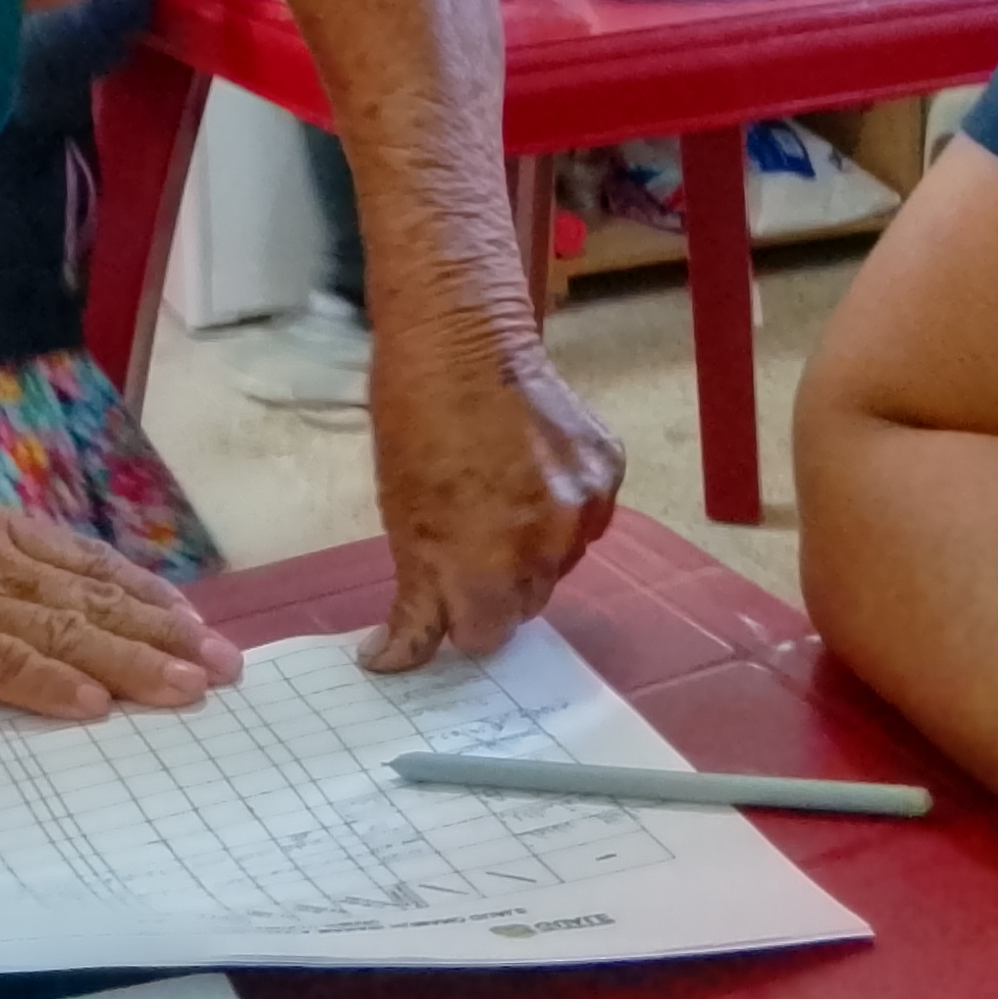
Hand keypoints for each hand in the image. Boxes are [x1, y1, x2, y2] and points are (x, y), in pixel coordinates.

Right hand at [0, 500, 243, 720]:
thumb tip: (62, 609)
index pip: (89, 564)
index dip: (148, 595)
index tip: (198, 624)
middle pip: (91, 597)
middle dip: (164, 634)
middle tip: (224, 665)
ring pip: (62, 630)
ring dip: (130, 662)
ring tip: (184, 688)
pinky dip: (49, 685)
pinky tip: (92, 704)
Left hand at [359, 308, 623, 671]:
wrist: (462, 337)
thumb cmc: (412, 424)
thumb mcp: (398, 519)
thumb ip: (414, 598)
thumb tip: (390, 661)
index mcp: (488, 568)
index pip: (484, 637)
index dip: (459, 616)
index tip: (442, 589)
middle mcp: (547, 548)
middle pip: (526, 603)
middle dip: (494, 584)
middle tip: (465, 537)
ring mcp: (585, 506)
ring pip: (560, 561)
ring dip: (532, 548)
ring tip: (498, 494)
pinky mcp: (607, 469)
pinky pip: (589, 516)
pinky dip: (563, 506)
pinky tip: (532, 468)